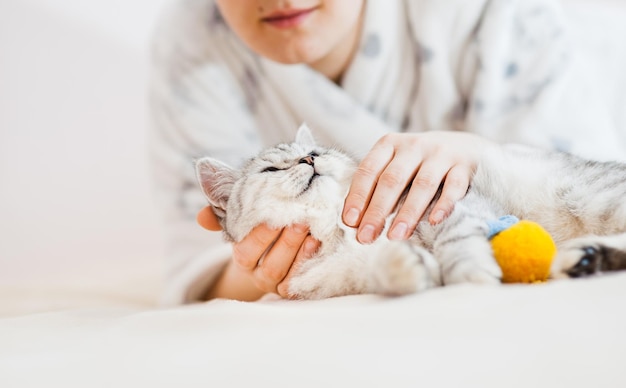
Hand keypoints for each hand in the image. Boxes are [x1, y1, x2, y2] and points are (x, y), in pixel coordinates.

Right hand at [197, 206, 320, 298]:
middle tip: (300, 218)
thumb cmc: (261, 225)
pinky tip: (316, 242)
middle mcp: (257, 275)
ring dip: (298, 250)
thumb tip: (202, 217)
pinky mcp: (293, 289)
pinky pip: (298, 282)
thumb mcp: (242, 217)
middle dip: (285, 242)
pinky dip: (307, 262)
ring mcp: (276, 285)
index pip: (245, 251)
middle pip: (269, 266)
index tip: (274, 216)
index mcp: (242, 257)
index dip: (259, 236)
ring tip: (310, 227)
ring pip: (284, 274)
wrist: (280, 240)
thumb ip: (223, 215)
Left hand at [342, 132, 494, 243]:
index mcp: (390, 144)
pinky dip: (444, 204)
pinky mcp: (465, 166)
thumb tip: (354, 222)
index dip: (358, 196)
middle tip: (366, 237)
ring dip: (407, 212)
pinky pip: (455, 186)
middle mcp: (414, 146)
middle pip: (392, 179)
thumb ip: (377, 185)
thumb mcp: (396, 165)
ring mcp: (441, 154)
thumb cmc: (419, 164)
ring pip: (423, 185)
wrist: (467, 147)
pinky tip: (434, 222)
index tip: (350, 222)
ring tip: (395, 236)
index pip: (369, 170)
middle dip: (378, 211)